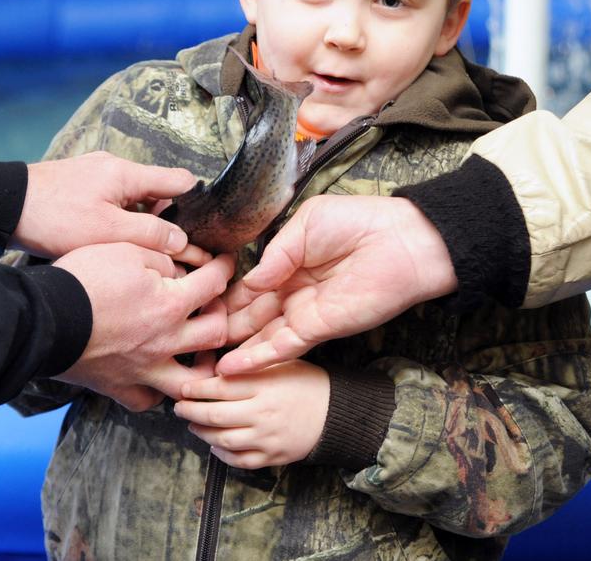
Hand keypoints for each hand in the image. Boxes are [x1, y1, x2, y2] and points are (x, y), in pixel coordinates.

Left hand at [14, 152, 198, 258]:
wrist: (4, 205)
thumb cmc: (54, 217)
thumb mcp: (108, 231)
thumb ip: (150, 234)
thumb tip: (181, 240)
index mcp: (128, 173)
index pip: (179, 179)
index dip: (195, 202)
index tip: (200, 226)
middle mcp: (117, 166)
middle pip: (158, 190)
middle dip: (165, 217)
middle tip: (165, 247)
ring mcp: (98, 172)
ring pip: (136, 196)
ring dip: (141, 218)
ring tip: (135, 245)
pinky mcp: (83, 182)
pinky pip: (116, 197)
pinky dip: (121, 215)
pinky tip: (112, 235)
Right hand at [53, 245, 234, 410]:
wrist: (41, 319)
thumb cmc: (83, 280)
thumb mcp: (127, 250)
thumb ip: (162, 258)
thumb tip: (179, 270)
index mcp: (171, 304)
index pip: (214, 282)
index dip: (225, 267)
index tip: (226, 262)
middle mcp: (166, 341)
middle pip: (217, 334)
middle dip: (221, 314)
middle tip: (212, 304)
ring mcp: (145, 370)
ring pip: (192, 381)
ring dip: (203, 365)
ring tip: (201, 351)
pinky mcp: (120, 387)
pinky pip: (148, 400)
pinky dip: (157, 392)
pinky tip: (157, 376)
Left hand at [174, 357, 329, 468]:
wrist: (336, 412)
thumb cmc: (306, 382)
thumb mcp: (281, 363)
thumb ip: (250, 364)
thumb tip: (215, 366)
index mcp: (264, 386)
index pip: (220, 387)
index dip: (196, 388)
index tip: (182, 387)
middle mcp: (262, 413)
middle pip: (215, 415)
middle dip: (190, 411)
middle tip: (179, 407)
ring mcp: (266, 437)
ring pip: (222, 440)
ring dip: (201, 433)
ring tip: (192, 425)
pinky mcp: (272, 456)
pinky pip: (239, 460)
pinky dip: (221, 454)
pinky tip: (214, 444)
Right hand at [217, 195, 456, 374]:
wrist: (401, 240)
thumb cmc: (358, 222)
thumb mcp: (306, 223)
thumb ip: (275, 254)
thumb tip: (249, 281)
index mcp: (288, 263)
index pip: (250, 287)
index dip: (225, 298)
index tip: (197, 307)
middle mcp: (293, 291)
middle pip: (251, 315)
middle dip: (223, 328)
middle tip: (190, 343)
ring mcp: (306, 312)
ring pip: (262, 337)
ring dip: (235, 351)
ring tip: (203, 366)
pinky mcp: (320, 328)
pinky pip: (284, 346)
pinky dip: (258, 358)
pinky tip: (232, 368)